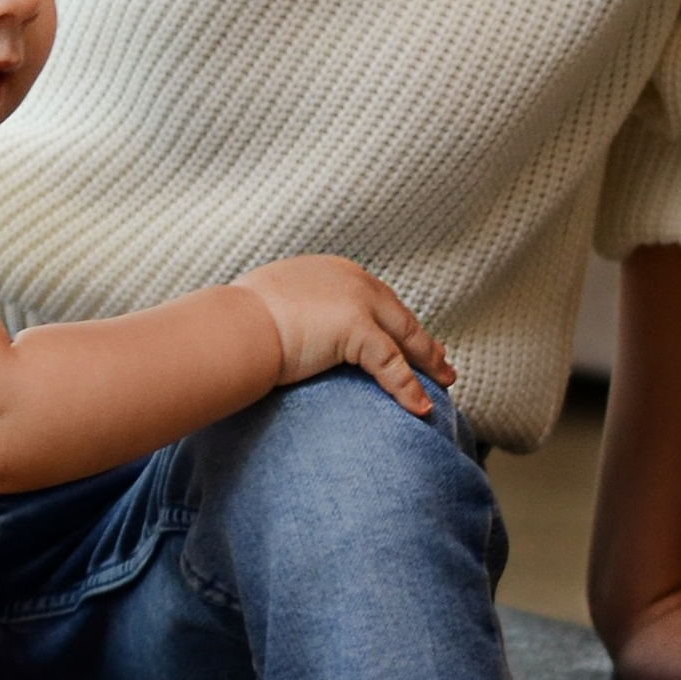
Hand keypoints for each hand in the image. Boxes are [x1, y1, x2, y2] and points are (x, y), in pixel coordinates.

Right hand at [235, 256, 451, 416]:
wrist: (235, 326)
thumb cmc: (239, 323)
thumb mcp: (271, 307)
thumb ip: (291, 314)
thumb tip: (284, 333)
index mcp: (330, 271)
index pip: (374, 297)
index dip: (394, 320)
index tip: (408, 337)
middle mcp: (350, 279)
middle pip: (398, 314)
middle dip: (422, 340)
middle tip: (442, 361)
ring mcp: (357, 301)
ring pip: (404, 337)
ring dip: (428, 363)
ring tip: (445, 383)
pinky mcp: (358, 328)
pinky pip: (393, 364)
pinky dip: (409, 388)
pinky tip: (421, 408)